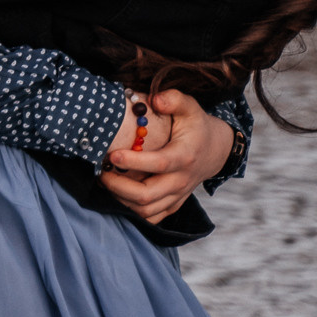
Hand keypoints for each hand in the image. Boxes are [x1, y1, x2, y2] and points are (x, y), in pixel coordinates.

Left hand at [100, 89, 233, 222]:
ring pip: (147, 209)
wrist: (215, 150)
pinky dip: (132, 211)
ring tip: (104, 182)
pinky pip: (152, 217)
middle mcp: (181, 180)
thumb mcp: (190, 107)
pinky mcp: (173, 204)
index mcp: (185, 156)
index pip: (159, 164)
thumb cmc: (196, 125)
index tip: (112, 156)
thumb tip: (155, 98)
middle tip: (100, 173)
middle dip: (119, 187)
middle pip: (149, 194)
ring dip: (121, 200)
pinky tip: (116, 196)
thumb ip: (174, 99)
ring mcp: (177, 195)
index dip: (135, 162)